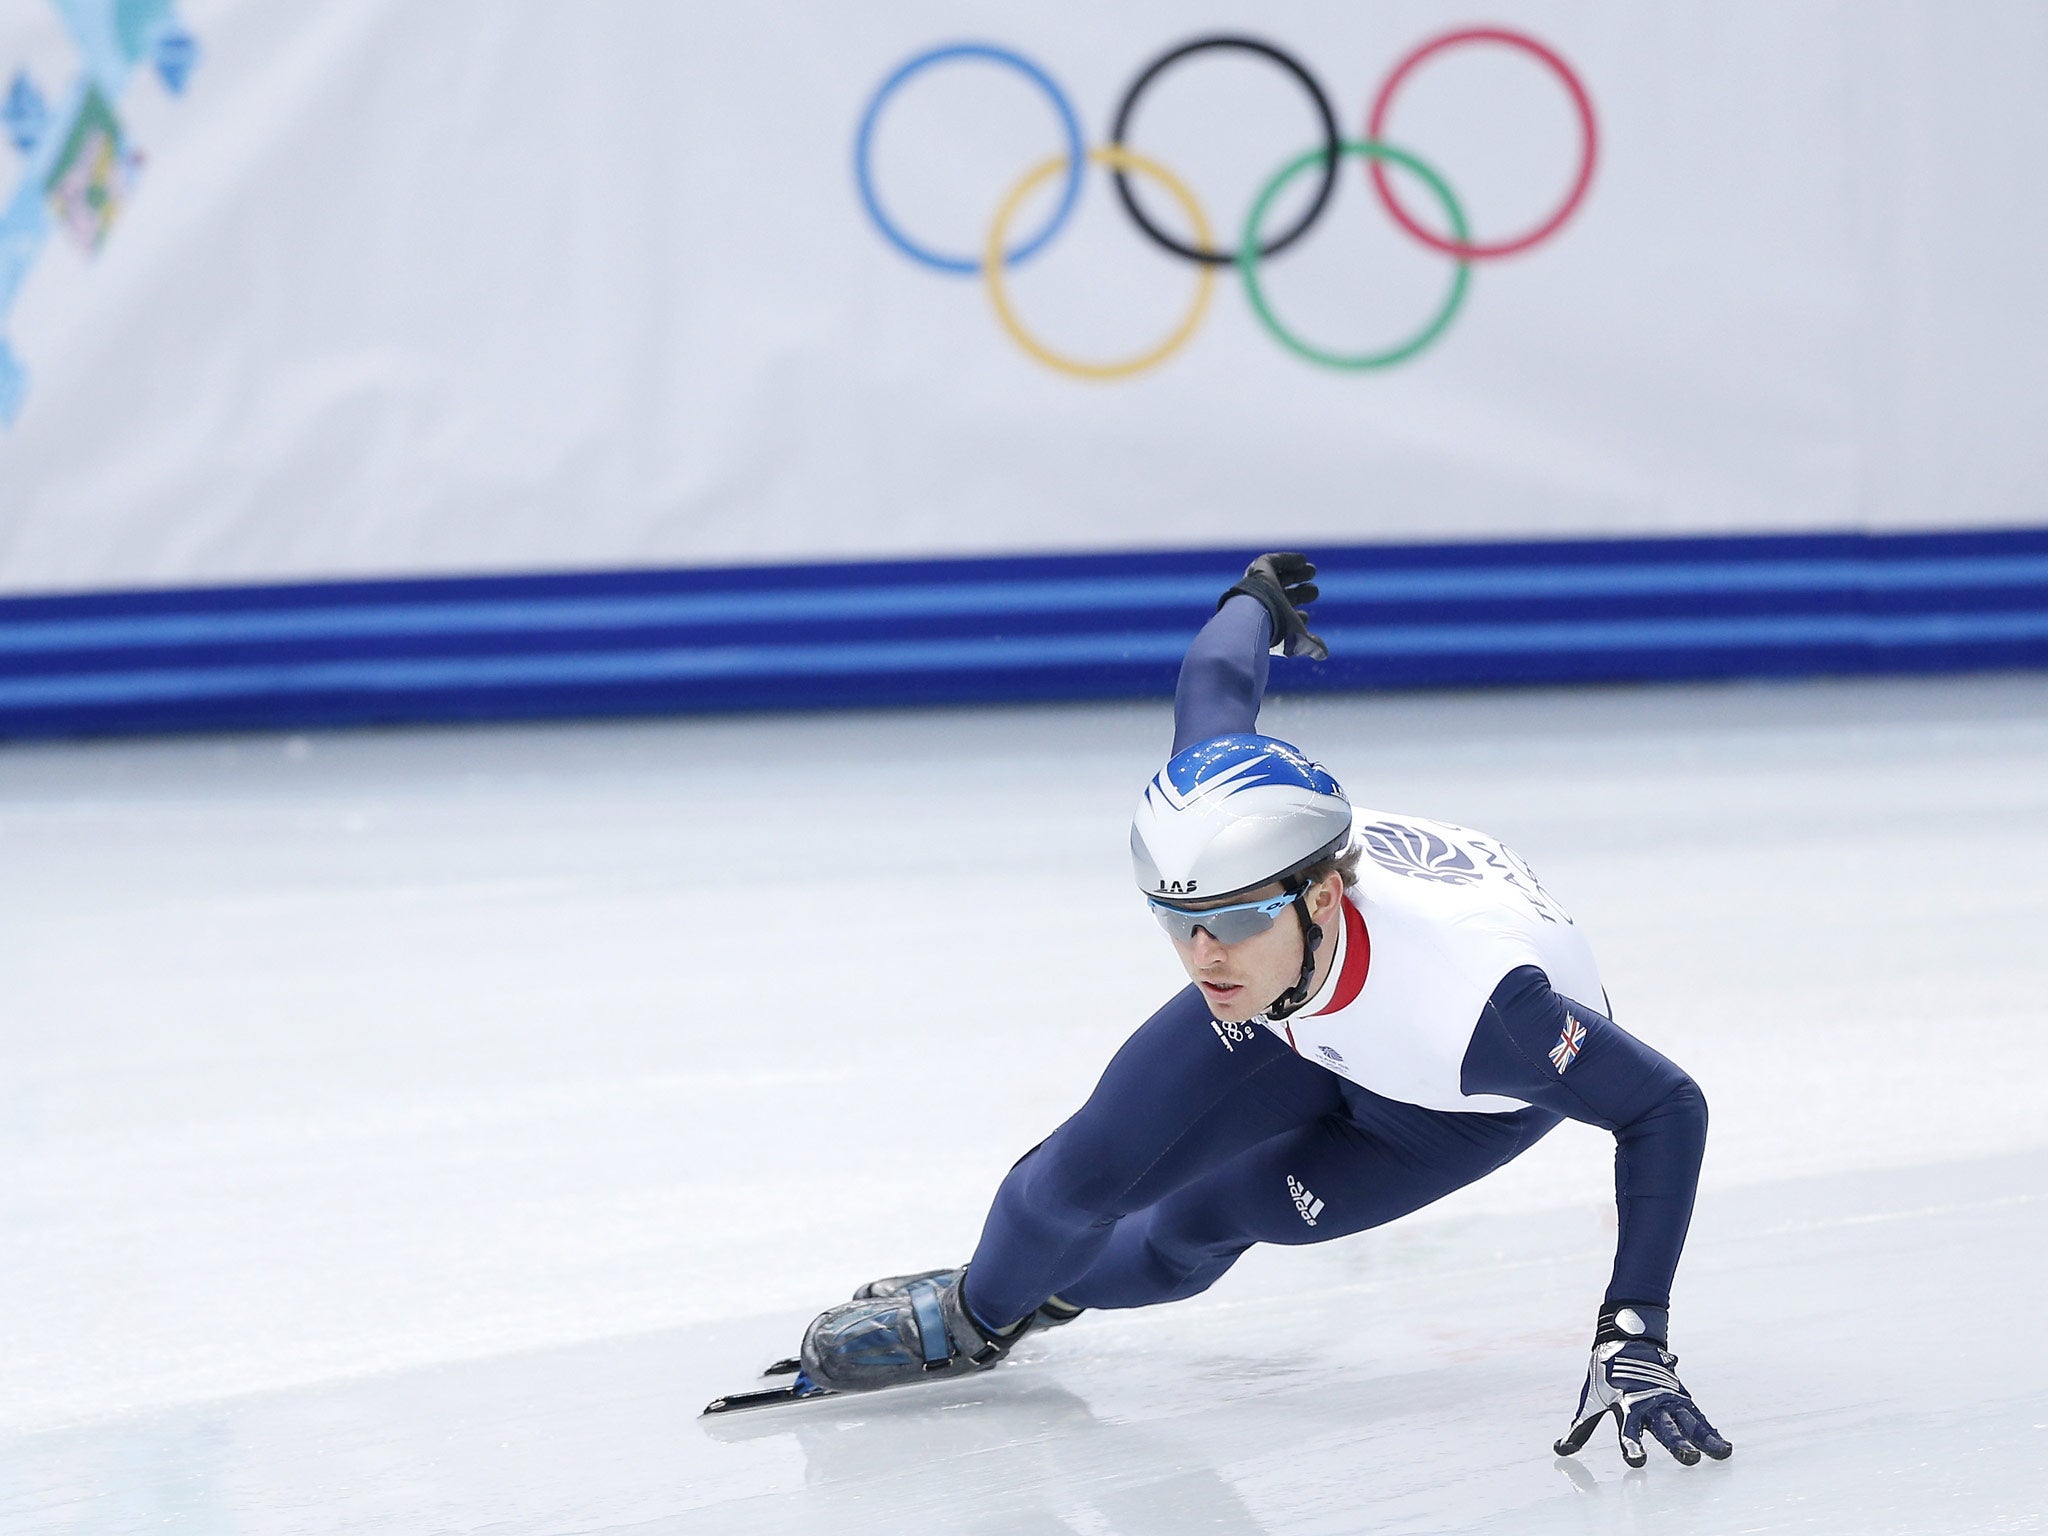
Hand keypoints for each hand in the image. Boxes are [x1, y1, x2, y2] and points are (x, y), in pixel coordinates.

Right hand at [1219, 552, 1327, 660]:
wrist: (1255, 615)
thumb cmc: (1277, 631)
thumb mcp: (1298, 641)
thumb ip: (1312, 646)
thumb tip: (1324, 655)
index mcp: (1271, 622)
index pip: (1282, 619)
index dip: (1295, 618)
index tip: (1304, 617)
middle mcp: (1265, 604)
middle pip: (1282, 597)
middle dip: (1299, 594)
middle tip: (1314, 591)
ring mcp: (1261, 586)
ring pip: (1279, 578)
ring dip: (1296, 574)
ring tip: (1312, 570)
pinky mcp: (1259, 570)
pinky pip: (1271, 561)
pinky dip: (1287, 559)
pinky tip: (1301, 560)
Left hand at [1554, 1303, 1731, 1467]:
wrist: (1627, 1336)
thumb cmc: (1605, 1373)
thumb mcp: (1591, 1399)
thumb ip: (1580, 1428)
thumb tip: (1560, 1450)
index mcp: (1626, 1404)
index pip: (1628, 1430)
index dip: (1631, 1446)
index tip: (1637, 1462)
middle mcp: (1650, 1402)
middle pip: (1665, 1427)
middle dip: (1676, 1443)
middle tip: (1688, 1459)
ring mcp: (1668, 1397)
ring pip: (1689, 1421)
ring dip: (1704, 1438)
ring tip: (1721, 1454)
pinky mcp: (1680, 1395)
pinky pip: (1697, 1416)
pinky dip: (1709, 1430)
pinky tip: (1722, 1446)